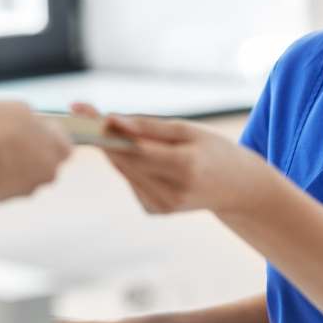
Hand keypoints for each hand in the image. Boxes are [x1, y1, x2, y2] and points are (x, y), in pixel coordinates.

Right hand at [0, 100, 71, 201]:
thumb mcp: (17, 108)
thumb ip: (32, 119)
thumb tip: (32, 122)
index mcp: (55, 152)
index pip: (65, 148)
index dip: (52, 137)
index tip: (39, 130)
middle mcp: (44, 175)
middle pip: (46, 164)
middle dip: (35, 152)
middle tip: (15, 138)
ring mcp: (23, 190)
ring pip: (25, 176)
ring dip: (16, 164)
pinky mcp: (1, 199)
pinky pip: (5, 185)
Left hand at [69, 103, 278, 216]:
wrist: (239, 189)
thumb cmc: (214, 151)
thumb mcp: (189, 131)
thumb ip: (149, 127)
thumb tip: (111, 121)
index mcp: (185, 168)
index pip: (136, 148)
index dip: (109, 130)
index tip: (84, 112)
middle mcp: (171, 193)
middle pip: (125, 160)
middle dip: (103, 135)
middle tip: (82, 110)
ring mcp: (161, 207)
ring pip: (124, 170)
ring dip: (115, 149)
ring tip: (112, 129)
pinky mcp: (154, 211)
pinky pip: (131, 181)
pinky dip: (131, 166)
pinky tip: (145, 159)